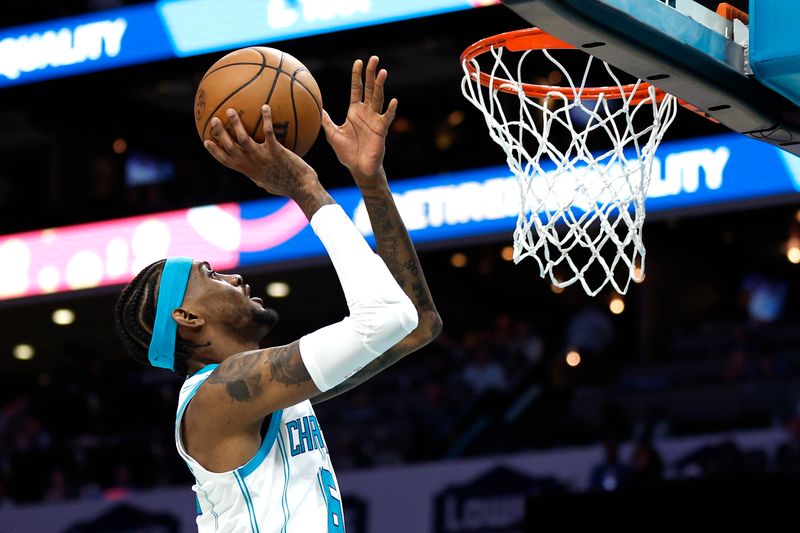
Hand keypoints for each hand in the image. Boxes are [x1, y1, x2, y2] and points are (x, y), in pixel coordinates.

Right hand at [204, 105, 317, 197]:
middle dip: (220, 133)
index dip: (215, 151)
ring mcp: (262, 157)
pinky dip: (266, 119)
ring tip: (232, 111)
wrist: (302, 188)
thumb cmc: (287, 187)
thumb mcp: (268, 183)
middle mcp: (252, 163)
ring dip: (236, 124)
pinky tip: (265, 107)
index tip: (206, 141)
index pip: (226, 161)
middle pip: (229, 147)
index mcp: (248, 170)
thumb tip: (256, 175)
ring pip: (243, 138)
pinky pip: (268, 132)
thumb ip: (259, 176)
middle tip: (215, 119)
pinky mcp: (276, 151)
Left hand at [321, 56, 397, 184]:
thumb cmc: (347, 153)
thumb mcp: (332, 134)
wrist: (359, 168)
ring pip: (378, 98)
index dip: (357, 76)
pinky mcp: (381, 130)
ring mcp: (375, 120)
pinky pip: (386, 118)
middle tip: (374, 58)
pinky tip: (393, 101)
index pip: (356, 89)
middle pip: (370, 89)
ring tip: (382, 72)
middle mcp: (366, 112)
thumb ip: (326, 120)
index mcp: (355, 111)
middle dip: (371, 74)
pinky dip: (390, 110)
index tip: (358, 62)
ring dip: (380, 85)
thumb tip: (316, 108)